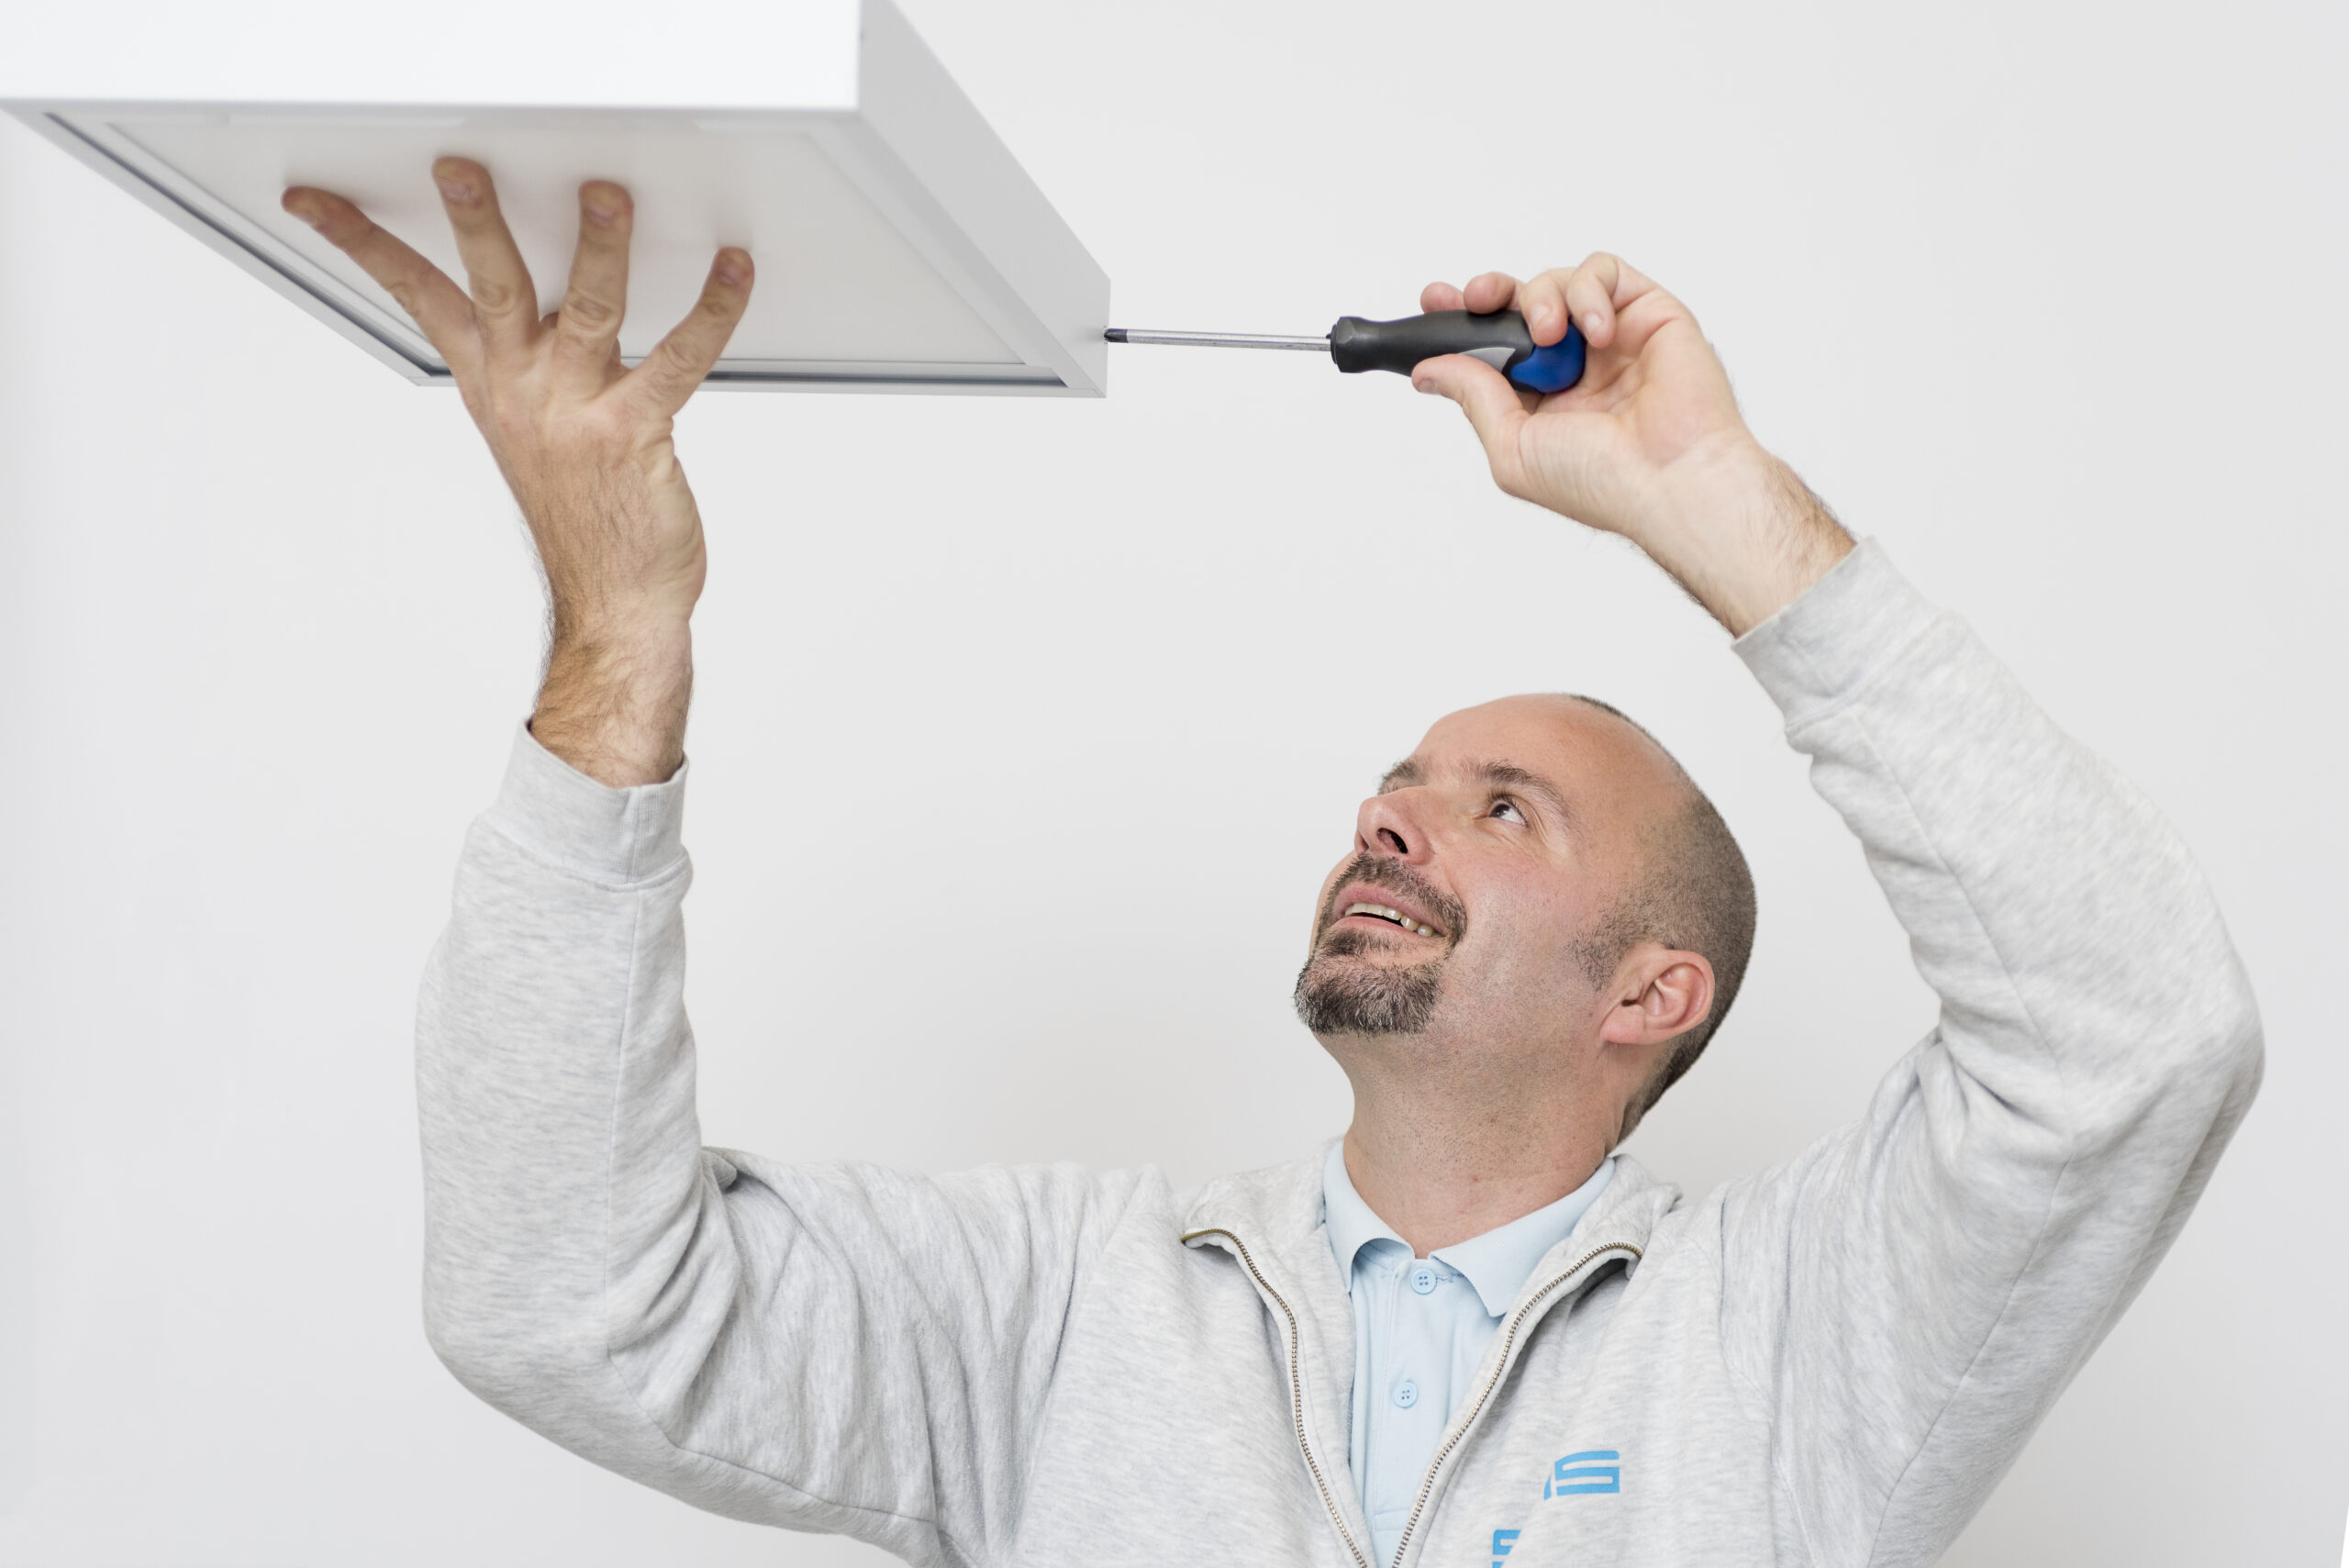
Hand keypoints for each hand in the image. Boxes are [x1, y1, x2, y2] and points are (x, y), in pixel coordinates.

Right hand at [282, 159, 752, 784]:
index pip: (416, 297)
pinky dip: (711, 310)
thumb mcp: (536, 432)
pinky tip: (733, 270)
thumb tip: (550, 301)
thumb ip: (534, 365)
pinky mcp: (636, 433)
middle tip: (459, 168)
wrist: (616, 609)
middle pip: (491, 287)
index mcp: (492, 383)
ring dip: (598, 248)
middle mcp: (525, 390)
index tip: (314, 197)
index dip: (362, 244)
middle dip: (473, 223)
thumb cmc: (587, 519)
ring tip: (606, 196)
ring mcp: (577, 412)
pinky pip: (678, 358)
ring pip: (586, 310)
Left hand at [1413, 256, 1850, 635]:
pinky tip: (1597, 333)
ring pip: (1558, 283)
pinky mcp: (1649, 313)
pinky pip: (1606, 272)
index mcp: (1540, 400)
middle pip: (1518, 305)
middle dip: (1489, 293)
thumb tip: (1429, 369)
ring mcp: (1611, 339)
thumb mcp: (1512, 447)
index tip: (1434, 303)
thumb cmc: (1603, 481)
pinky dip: (1589, 291)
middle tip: (1475, 299)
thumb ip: (1473, 397)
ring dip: (1542, 300)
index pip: (1491, 347)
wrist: (1671, 478)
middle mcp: (1574, 366)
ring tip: (1551, 336)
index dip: (1459, 320)